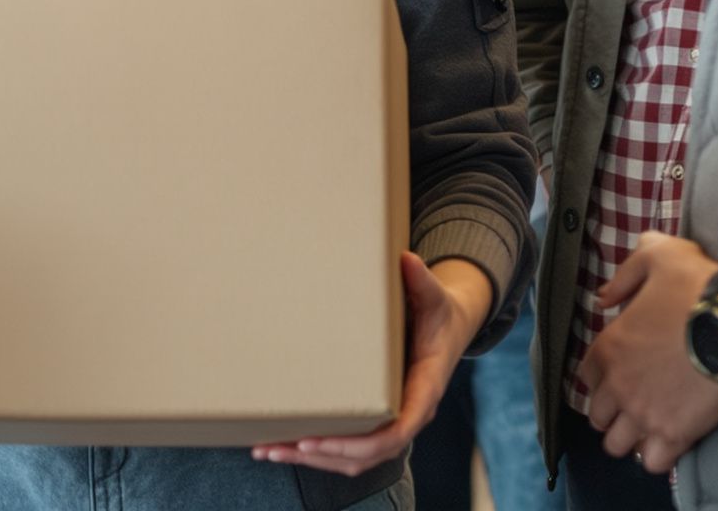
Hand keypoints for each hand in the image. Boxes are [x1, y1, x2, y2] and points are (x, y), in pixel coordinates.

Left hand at [251, 253, 490, 476]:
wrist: (447, 328)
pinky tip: (286, 446)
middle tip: (281, 447)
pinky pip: (351, 449)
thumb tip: (406, 259)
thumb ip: (421, 281)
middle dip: (323, 454)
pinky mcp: (380, 419)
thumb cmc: (437, 313)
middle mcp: (411, 413)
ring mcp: (395, 421)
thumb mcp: (433, 296)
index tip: (321, 439)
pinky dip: (320, 453)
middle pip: (368, 453)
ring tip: (270, 450)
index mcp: (425, 388)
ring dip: (313, 459)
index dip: (360, 441)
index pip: (397, 430)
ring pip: (356, 458)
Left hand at [578, 232, 717, 474]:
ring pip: (617, 446)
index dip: (602, 381)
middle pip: (598, 418)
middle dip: (613, 415)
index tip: (621, 379)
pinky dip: (658, 458)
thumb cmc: (696, 284)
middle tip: (637, 408)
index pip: (587, 379)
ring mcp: (643, 413)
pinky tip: (670, 443)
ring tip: (650, 429)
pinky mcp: (674, 433)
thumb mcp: (656, 255)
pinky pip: (652, 462)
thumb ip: (625, 273)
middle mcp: (618, 385)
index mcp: (608, 347)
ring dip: (631, 440)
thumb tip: (603, 297)